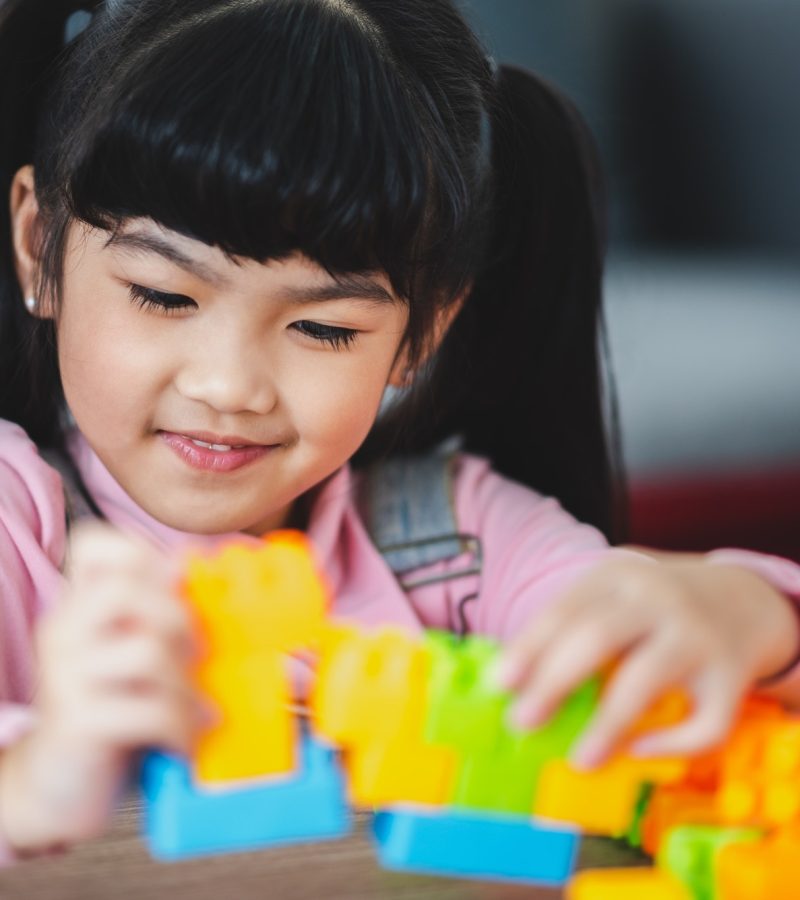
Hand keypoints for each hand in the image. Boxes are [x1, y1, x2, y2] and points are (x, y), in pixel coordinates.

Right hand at [0, 524, 199, 853]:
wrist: (56, 788)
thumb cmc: (112, 712)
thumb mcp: (132, 657)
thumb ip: (156, 616)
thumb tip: (193, 566)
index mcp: (78, 609)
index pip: (95, 547)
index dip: (145, 555)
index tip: (180, 589)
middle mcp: (63, 633)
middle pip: (127, 590)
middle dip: (179, 618)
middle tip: (198, 656)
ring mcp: (66, 677)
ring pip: (148, 651)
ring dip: (187, 685)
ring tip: (194, 710)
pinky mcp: (77, 723)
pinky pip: (150, 709)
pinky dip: (182, 727)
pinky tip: (184, 741)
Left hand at [495, 555, 799, 768]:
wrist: (740, 599)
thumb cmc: (652, 608)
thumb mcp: (613, 596)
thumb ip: (573, 627)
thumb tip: (516, 685)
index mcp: (618, 576)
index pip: (564, 611)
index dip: (529, 648)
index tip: (501, 683)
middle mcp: (659, 600)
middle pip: (597, 637)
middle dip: (554, 681)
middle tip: (522, 721)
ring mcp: (698, 636)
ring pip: (646, 679)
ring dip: (608, 723)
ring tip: (579, 759)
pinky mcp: (732, 677)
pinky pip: (704, 722)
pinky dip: (671, 743)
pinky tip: (639, 749)